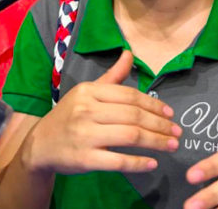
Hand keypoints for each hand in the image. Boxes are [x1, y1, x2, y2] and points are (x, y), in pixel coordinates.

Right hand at [23, 50, 180, 175]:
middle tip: (178, 132)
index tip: (171, 113)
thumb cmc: (69, 116)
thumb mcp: (87, 92)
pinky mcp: (84, 159)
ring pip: (130, 136)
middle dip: (160, 124)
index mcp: (89, 91)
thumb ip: (112, 76)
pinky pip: (117, 161)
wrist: (40, 145)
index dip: (154, 104)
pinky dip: (138, 163)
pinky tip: (153, 163)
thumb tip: (130, 53)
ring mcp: (84, 135)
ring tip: (172, 145)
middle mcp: (86, 111)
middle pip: (133, 116)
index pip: (130, 96)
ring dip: (156, 142)